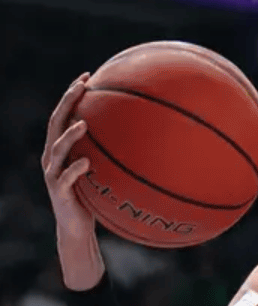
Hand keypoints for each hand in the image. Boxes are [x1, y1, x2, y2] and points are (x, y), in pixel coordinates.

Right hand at [42, 73, 105, 289]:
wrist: (77, 230)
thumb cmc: (96, 199)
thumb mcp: (108, 175)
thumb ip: (119, 157)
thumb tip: (155, 143)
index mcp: (63, 148)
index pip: (64, 114)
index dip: (73, 94)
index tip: (89, 76)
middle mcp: (53, 156)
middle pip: (56, 122)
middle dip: (68, 102)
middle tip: (82, 86)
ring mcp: (53, 174)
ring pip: (57, 148)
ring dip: (70, 135)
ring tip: (84, 124)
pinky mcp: (59, 193)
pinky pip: (66, 179)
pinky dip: (75, 170)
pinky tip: (87, 163)